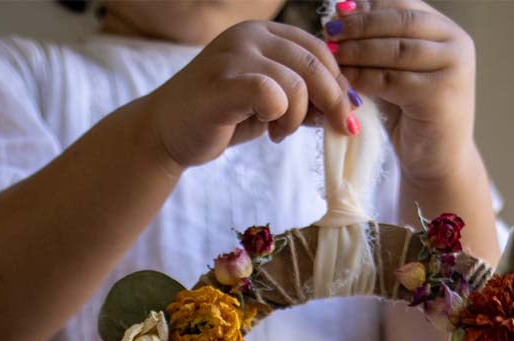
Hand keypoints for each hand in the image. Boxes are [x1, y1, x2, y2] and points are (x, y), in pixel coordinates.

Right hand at [150, 20, 359, 169]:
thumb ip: (301, 99)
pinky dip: (280, 116)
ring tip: (280, 134)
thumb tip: (343, 108)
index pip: (317, 49)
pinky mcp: (223, 83)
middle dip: (334, 101)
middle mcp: (248, 35)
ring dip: (298, 117)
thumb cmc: (220, 118)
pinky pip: (272, 93)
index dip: (339, 82)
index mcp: (262, 33)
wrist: (167, 132)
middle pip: (313, 62)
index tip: (347, 113)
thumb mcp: (269, 106)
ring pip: (297, 82)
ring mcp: (234, 56)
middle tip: (339, 128)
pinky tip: (268, 130)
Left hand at [325, 0, 475, 184]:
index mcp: (449, 33)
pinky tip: (343, 81)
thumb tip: (343, 11)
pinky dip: (364, 77)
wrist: (438, 163)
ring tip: (331, 54)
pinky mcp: (440, 95)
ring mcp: (452, 69)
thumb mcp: (400, 74)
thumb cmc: (414, 119)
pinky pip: (392, 79)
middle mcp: (457, 45)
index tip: (338, 11)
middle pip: (400, 22)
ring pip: (396, 50)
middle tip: (329, 30)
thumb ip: (383, 46)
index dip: (370, 7)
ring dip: (358, 50)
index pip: (405, 6)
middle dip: (361, 25)